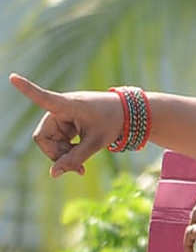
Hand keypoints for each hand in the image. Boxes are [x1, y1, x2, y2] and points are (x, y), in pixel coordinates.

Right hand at [9, 73, 124, 176]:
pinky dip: (67, 153)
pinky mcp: (64, 123)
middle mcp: (59, 109)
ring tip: (82, 168)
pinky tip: (80, 164)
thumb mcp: (95, 143)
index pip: (43, 97)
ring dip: (63, 156)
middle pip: (43, 138)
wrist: (126, 114)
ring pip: (50, 143)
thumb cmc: (112, 122)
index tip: (13, 77)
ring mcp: (60, 117)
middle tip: (77, 169)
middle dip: (57, 155)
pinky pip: (57, 142)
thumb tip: (53, 174)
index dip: (27, 89)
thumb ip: (75, 158)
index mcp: (67, 105)